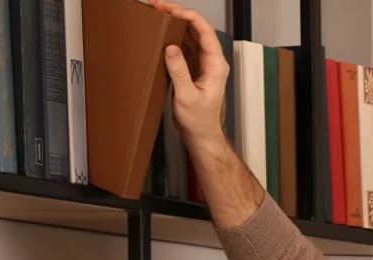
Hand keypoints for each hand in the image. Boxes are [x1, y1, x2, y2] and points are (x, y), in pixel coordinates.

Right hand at [148, 0, 229, 154]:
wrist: (200, 134)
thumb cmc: (199, 120)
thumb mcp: (186, 97)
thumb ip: (179, 71)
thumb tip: (171, 48)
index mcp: (216, 65)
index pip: (205, 32)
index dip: (188, 16)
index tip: (171, 10)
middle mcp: (211, 61)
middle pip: (197, 29)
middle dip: (178, 14)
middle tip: (157, 6)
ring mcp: (202, 63)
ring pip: (189, 36)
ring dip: (174, 24)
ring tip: (156, 14)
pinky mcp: (193, 68)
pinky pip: (184, 47)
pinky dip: (172, 37)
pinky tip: (161, 32)